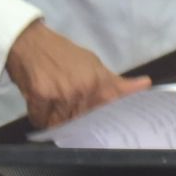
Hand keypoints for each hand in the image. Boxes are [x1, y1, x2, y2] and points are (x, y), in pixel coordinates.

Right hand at [5, 21, 149, 128]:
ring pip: (60, 125)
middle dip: (76, 124)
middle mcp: (82, 90)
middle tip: (68, 114)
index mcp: (99, 82)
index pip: (108, 114)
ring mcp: (61, 94)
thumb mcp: (93, 64)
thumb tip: (145, 85)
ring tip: (52, 104)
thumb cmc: (62, 53)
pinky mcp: (40, 97)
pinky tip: (39, 103)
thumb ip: (115, 82)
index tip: (104, 134)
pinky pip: (40, 121)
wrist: (30, 41)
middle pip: (82, 124)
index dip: (105, 127)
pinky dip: (38, 116)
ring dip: (55, 120)